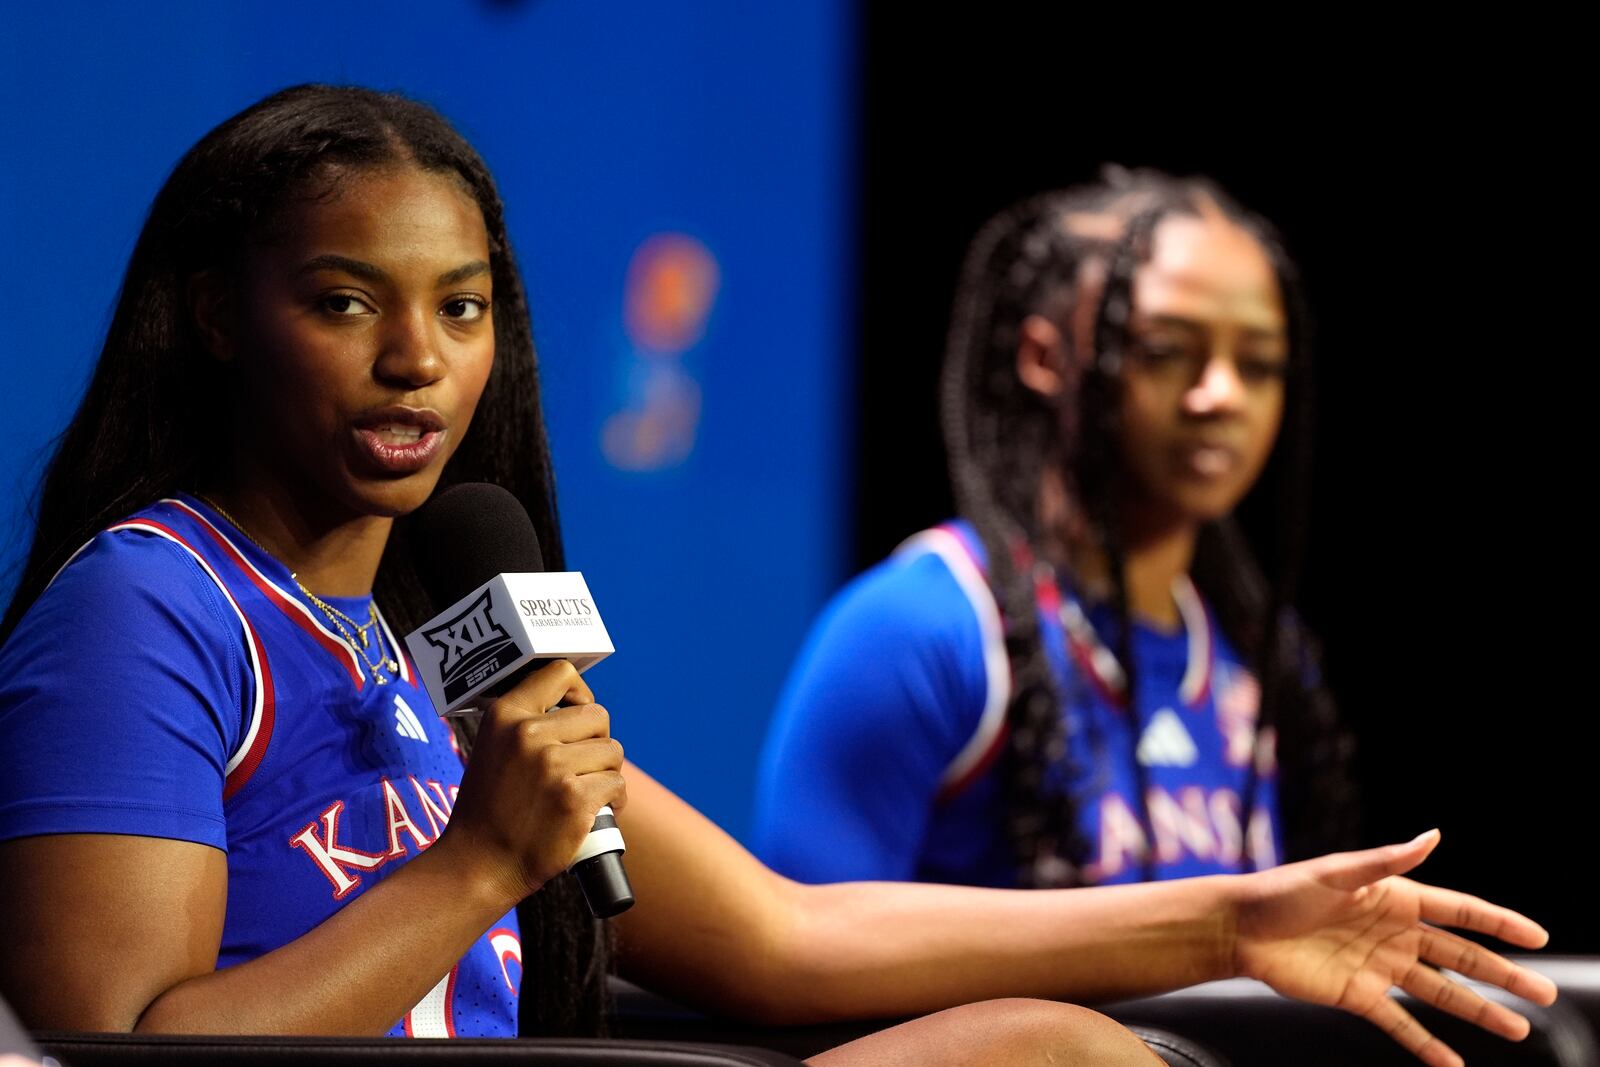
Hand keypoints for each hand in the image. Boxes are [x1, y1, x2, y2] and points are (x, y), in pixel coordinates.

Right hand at [435, 660, 627, 902]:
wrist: (479, 863)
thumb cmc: (490, 808)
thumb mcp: (493, 748)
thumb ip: (527, 723)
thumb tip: (577, 706)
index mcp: (505, 715)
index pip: (561, 673)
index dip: (579, 694)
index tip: (578, 715)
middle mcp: (528, 734)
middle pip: (598, 716)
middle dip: (597, 743)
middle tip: (581, 768)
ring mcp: (552, 765)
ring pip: (612, 751)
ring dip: (606, 773)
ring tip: (585, 792)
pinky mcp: (574, 797)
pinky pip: (617, 784)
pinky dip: (613, 801)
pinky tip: (595, 811)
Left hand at [1232, 830, 1556, 1066]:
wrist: (1240, 928)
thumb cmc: (1283, 891)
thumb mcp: (1337, 873)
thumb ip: (1387, 862)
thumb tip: (1434, 835)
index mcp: (1395, 898)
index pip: (1459, 910)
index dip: (1498, 923)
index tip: (1538, 937)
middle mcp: (1394, 933)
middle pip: (1460, 957)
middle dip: (1504, 974)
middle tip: (1546, 994)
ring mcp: (1379, 966)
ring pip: (1440, 993)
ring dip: (1478, 1011)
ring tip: (1519, 1029)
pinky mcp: (1357, 995)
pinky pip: (1400, 1023)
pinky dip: (1427, 1045)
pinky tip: (1454, 1064)